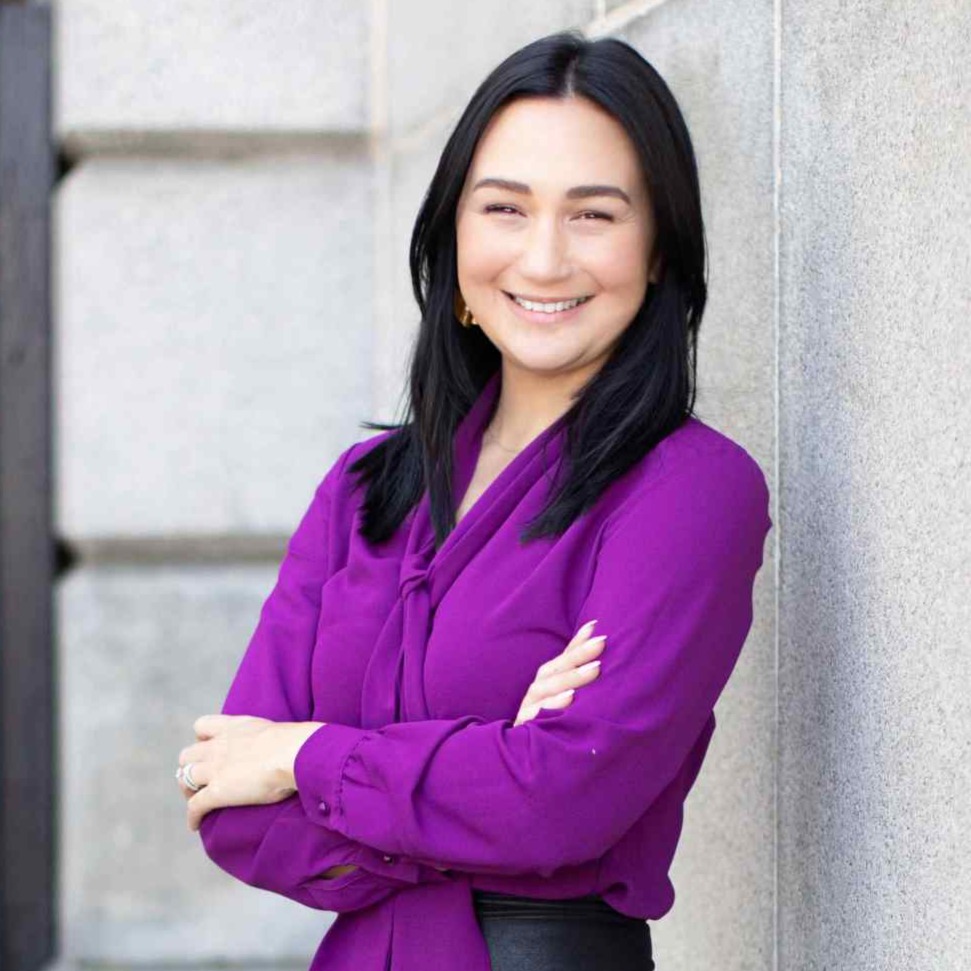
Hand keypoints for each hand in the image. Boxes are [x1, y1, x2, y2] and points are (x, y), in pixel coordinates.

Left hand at [176, 714, 322, 831]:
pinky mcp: (216, 791)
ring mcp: (215, 768)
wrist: (294, 753)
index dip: (201, 739)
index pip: (202, 726)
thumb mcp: (277, 732)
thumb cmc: (296, 743)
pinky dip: (192, 816)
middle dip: (189, 767)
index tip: (209, 748)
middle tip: (200, 780)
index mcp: (233, 727)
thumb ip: (270, 739)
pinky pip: (194, 806)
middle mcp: (219, 745)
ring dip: (187, 790)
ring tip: (196, 800)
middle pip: (187, 754)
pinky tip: (195, 825)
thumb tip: (289, 747)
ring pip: (184, 778)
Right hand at [513, 621, 605, 726]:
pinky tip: (571, 699)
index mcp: (545, 683)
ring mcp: (528, 709)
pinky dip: (554, 704)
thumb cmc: (549, 727)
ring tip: (595, 668)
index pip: (562, 659)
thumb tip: (597, 639)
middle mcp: (535, 693)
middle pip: (554, 669)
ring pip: (546, 688)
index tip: (597, 626)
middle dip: (578, 655)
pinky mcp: (525, 728)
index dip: (577, 643)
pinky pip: (538, 715)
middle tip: (602, 643)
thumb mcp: (563, 700)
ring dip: (571, 677)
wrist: (523, 763)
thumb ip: (576, 675)